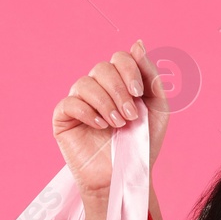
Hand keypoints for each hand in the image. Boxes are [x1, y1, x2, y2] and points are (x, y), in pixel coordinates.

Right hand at [52, 40, 171, 196]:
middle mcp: (98, 89)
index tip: (139, 93)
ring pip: (85, 83)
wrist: (126, 176)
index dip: (129, 70)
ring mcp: (79, 102)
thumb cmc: (142, 145)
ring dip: (106, 102)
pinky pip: (70, 102)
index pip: (120, 58)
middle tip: (130, 115)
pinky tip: (100, 126)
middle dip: (119, 90)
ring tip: (117, 124)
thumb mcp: (156, 109)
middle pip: (102, 68)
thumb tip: (137, 43)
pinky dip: (88, 112)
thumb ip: (150, 77)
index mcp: (120, 83)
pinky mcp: (64, 118)